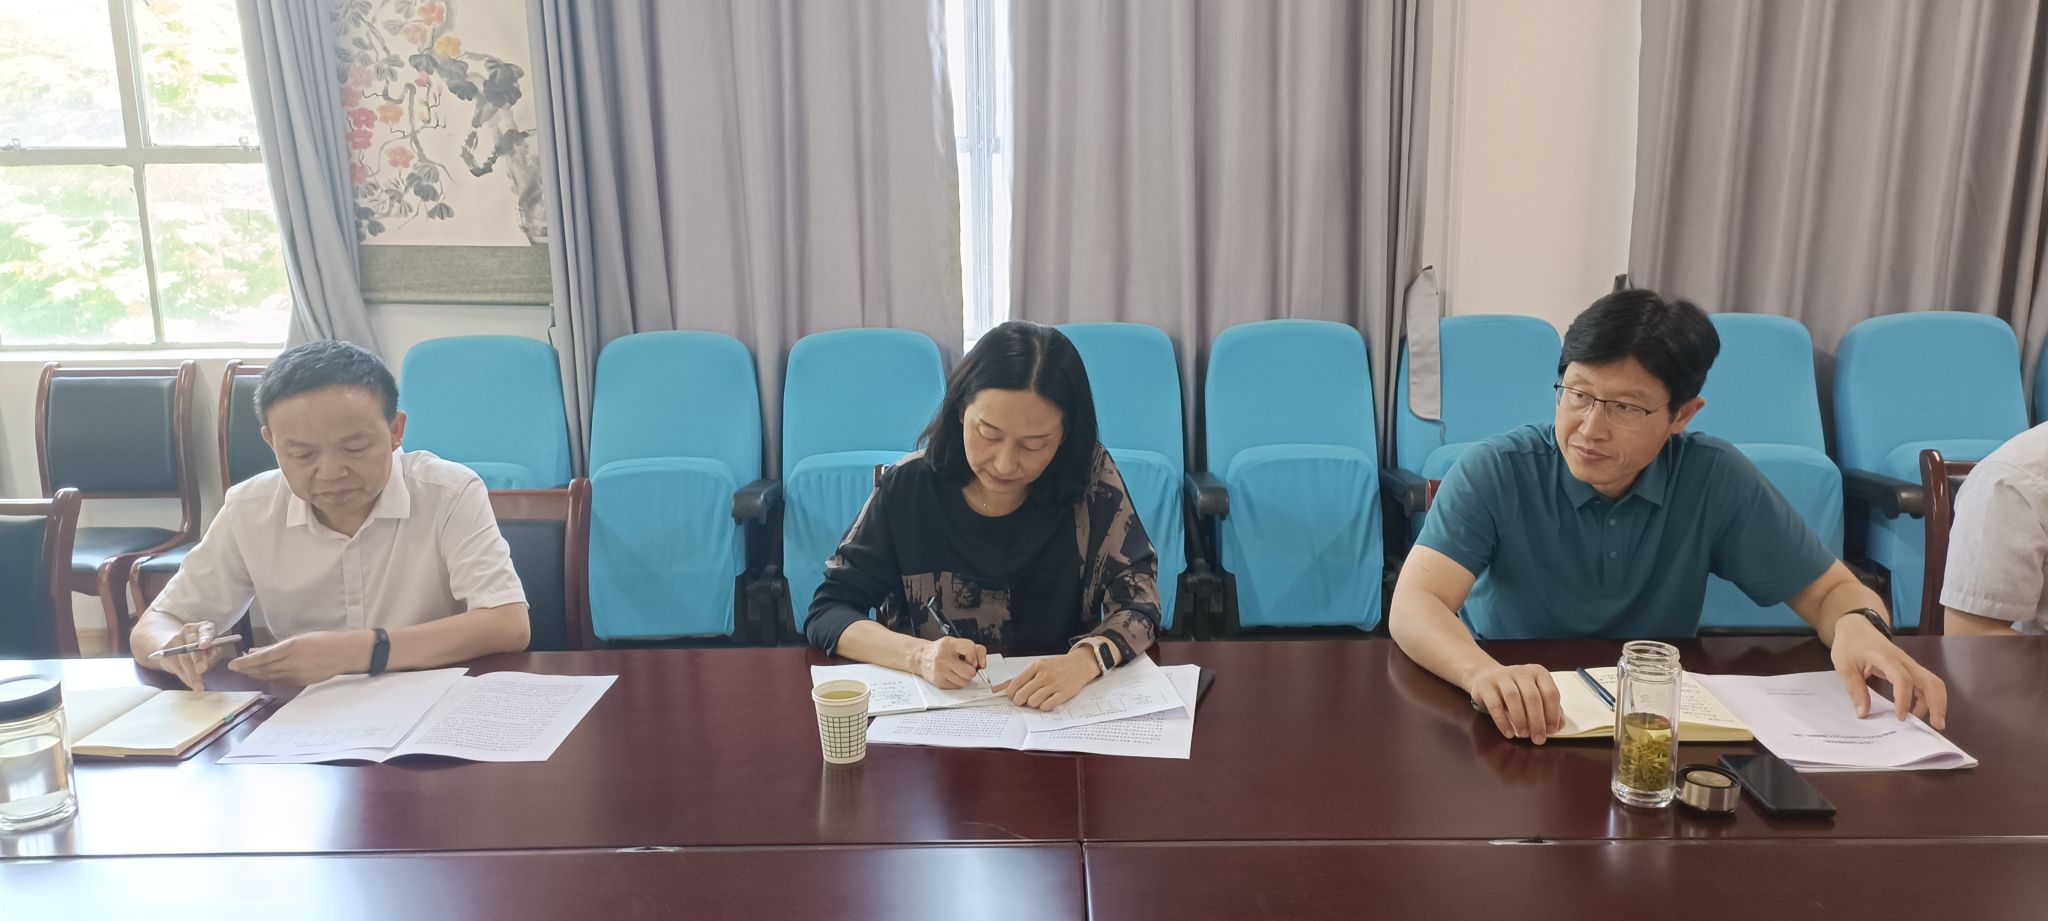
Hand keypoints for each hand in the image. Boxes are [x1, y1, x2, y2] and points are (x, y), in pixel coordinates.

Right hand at [149, 621, 224, 690]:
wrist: (179, 647)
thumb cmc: (203, 649)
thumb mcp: (213, 649)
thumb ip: (214, 652)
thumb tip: (211, 655)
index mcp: (203, 627)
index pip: (206, 630)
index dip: (205, 638)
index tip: (204, 645)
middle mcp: (188, 631)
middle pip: (192, 645)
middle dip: (197, 658)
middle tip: (202, 669)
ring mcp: (176, 639)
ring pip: (183, 658)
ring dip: (191, 674)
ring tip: (198, 686)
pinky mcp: (166, 651)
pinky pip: (176, 666)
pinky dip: (185, 677)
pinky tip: (190, 684)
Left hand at [228, 630, 374, 685]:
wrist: (345, 653)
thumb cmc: (324, 641)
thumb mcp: (299, 638)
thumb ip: (278, 647)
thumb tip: (258, 651)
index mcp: (291, 647)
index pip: (262, 658)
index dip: (245, 662)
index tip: (233, 664)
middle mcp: (292, 662)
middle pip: (263, 669)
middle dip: (248, 670)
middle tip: (236, 668)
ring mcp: (296, 674)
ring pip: (270, 677)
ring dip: (256, 675)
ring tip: (247, 672)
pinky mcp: (301, 681)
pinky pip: (280, 680)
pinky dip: (269, 678)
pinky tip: (264, 676)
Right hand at [913, 636, 986, 688]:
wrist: (921, 657)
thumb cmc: (941, 650)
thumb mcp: (957, 643)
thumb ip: (974, 649)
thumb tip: (982, 663)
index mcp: (949, 644)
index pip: (970, 649)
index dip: (974, 656)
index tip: (971, 658)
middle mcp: (943, 657)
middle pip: (970, 672)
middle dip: (971, 671)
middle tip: (965, 667)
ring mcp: (940, 671)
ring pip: (965, 682)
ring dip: (965, 678)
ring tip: (958, 671)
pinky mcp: (938, 681)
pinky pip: (957, 687)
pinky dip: (957, 682)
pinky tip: (951, 675)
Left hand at [994, 647, 1101, 710]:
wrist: (1079, 664)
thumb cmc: (1057, 667)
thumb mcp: (1040, 665)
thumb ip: (1023, 676)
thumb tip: (1001, 687)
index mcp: (1036, 667)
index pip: (1016, 683)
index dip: (1011, 693)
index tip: (1012, 696)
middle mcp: (1044, 675)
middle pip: (1022, 694)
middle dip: (1019, 701)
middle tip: (1023, 700)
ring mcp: (1054, 685)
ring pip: (1033, 701)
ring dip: (1032, 704)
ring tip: (1036, 700)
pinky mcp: (1063, 694)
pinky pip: (1047, 706)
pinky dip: (1043, 707)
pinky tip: (1046, 702)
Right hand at [1465, 663, 1563, 743]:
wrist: (1485, 676)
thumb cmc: (1517, 689)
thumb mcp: (1535, 694)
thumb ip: (1549, 708)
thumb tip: (1559, 726)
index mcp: (1538, 673)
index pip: (1550, 693)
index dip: (1553, 714)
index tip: (1551, 731)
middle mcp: (1521, 672)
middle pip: (1532, 697)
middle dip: (1537, 721)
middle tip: (1538, 739)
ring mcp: (1502, 677)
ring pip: (1513, 698)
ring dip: (1520, 720)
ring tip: (1523, 734)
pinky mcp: (1486, 685)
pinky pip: (1495, 704)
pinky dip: (1503, 721)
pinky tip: (1509, 733)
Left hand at [1830, 616, 1947, 729]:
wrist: (1856, 627)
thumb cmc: (1849, 645)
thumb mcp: (1844, 667)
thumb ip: (1855, 690)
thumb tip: (1863, 714)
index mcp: (1886, 659)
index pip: (1903, 680)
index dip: (1904, 700)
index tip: (1899, 717)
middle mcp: (1904, 661)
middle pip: (1930, 680)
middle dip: (1937, 703)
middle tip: (1937, 726)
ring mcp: (1909, 664)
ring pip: (1932, 682)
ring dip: (1936, 702)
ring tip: (1930, 723)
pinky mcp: (1909, 668)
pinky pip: (1924, 683)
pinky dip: (1927, 698)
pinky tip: (1918, 711)